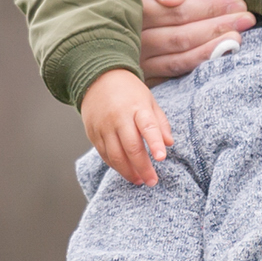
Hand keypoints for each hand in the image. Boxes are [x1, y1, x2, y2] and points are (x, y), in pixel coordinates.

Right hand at [80, 68, 174, 185]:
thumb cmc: (129, 92)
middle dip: (143, 167)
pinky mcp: (92, 133)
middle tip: (152, 181)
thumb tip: (169, 144)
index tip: (162, 158)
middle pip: (131, 147)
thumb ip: (160, 123)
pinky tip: (125, 171)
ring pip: (115, 155)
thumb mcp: (149, 100)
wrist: (97, 79)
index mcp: (137, 107)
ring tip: (139, 180)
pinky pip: (104, 155)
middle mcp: (119, 117)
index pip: (147, 126)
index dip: (154, 143)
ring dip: (128, 172)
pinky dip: (115, 166)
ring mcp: (103, 126)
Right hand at [137, 0, 252, 80]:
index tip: (239, 5)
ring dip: (212, 51)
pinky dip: (198, 68)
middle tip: (247, 21)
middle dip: (218, 28)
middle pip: (182, 37)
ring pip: (180, 60)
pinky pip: (174, 76)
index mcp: (135, 10)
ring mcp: (138, 62)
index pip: (179, 11)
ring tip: (237, 41)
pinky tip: (219, 60)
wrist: (114, 16)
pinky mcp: (144, 78)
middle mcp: (133, 39)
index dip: (211, 8)